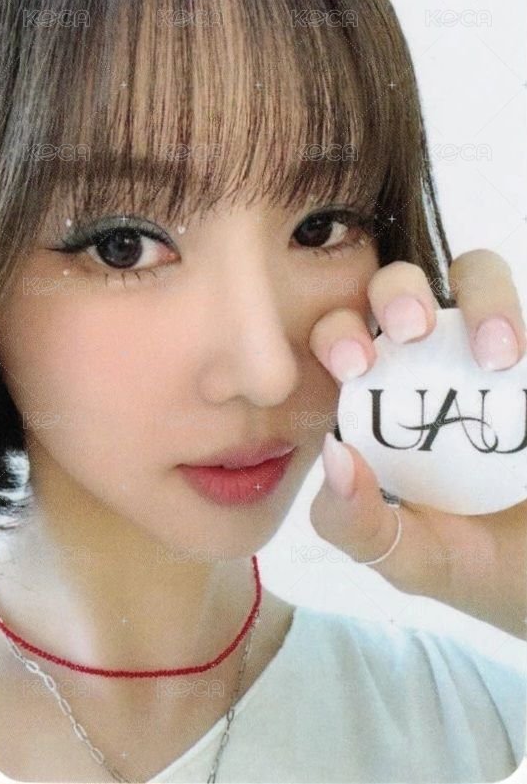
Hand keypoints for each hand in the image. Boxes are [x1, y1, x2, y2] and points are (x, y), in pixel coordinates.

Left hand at [308, 250, 526, 637]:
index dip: (337, 335)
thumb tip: (335, 456)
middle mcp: (433, 365)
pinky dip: (521, 318)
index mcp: (381, 403)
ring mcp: (492, 353)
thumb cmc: (479, 566)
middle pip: (400, 292)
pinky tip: (519, 362)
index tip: (354, 366)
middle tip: (409, 329)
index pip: (344, 342)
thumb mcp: (410, 560)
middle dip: (396, 292)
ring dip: (481, 295)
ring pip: (477, 277)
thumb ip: (356, 524)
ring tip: (498, 356)